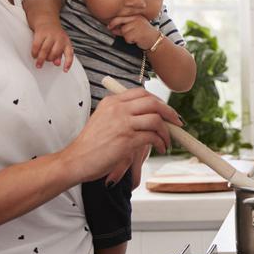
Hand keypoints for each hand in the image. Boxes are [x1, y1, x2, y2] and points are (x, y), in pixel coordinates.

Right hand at [31, 22, 73, 69]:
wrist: (46, 19)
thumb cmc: (54, 35)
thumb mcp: (60, 44)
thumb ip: (59, 55)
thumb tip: (57, 63)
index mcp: (66, 42)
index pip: (69, 54)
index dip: (68, 63)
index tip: (65, 70)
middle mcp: (60, 38)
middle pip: (55, 52)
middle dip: (49, 59)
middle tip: (45, 62)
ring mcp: (50, 35)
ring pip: (45, 50)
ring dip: (41, 59)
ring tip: (38, 64)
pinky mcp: (40, 33)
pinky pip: (36, 45)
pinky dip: (35, 52)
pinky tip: (34, 55)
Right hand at [64, 87, 180, 185]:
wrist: (76, 160)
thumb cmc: (90, 145)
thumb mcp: (102, 120)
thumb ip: (121, 114)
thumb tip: (146, 115)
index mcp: (112, 102)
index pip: (141, 93)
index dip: (158, 101)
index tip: (166, 111)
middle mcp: (117, 109)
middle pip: (152, 103)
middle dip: (169, 113)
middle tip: (177, 123)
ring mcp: (122, 123)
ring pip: (156, 119)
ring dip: (166, 131)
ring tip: (166, 141)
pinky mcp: (127, 139)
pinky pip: (152, 136)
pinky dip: (160, 142)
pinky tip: (160, 147)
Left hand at [107, 13, 159, 48]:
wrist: (155, 41)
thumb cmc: (145, 34)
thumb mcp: (136, 27)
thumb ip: (126, 26)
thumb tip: (113, 28)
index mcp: (136, 16)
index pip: (122, 16)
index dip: (114, 21)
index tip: (109, 25)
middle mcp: (136, 19)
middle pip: (120, 22)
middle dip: (114, 26)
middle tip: (110, 29)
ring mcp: (136, 25)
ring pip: (123, 31)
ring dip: (126, 36)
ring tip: (134, 37)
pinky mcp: (137, 33)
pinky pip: (127, 37)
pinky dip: (130, 41)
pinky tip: (136, 40)